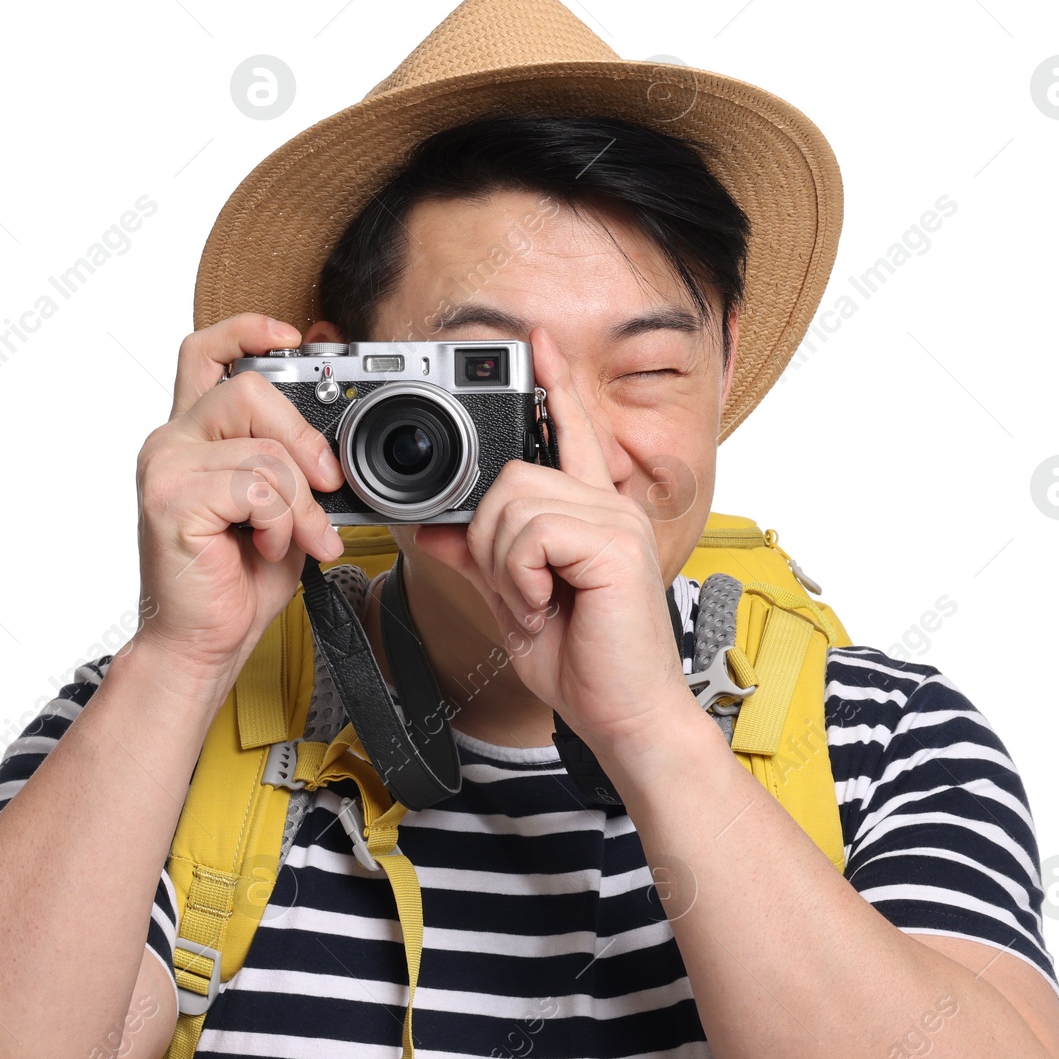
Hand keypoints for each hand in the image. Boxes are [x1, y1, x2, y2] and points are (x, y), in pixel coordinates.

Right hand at [130, 314, 343, 683]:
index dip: (248, 330)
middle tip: (327, 484)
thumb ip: (290, 467)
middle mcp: (172, 443)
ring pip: (265, 449)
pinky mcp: (171, 498)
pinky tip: (267, 549)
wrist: (203, 642)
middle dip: (304, 438)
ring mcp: (166, 467)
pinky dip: (280, 523)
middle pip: (250, 389)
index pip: (206, 354)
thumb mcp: (279, 511)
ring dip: (299, 503)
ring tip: (294, 539)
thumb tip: (334, 448)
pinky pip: (257, 487)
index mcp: (194, 438)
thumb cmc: (236, 581)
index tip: (293, 334)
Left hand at [414, 327, 697, 760]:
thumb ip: (481, 558)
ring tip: (535, 605)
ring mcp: (616, 522)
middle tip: (518, 593)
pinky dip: (520, 577)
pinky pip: (532, 533)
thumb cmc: (585, 664)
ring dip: (504, 565)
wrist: (623, 714)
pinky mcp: (613, 545)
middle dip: (491, 539)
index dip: (554, 385)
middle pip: (513, 476)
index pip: (572, 433)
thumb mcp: (514, 603)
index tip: (536, 344)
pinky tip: (545, 607)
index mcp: (594, 514)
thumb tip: (434, 528)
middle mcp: (610, 507)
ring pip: (514, 502)